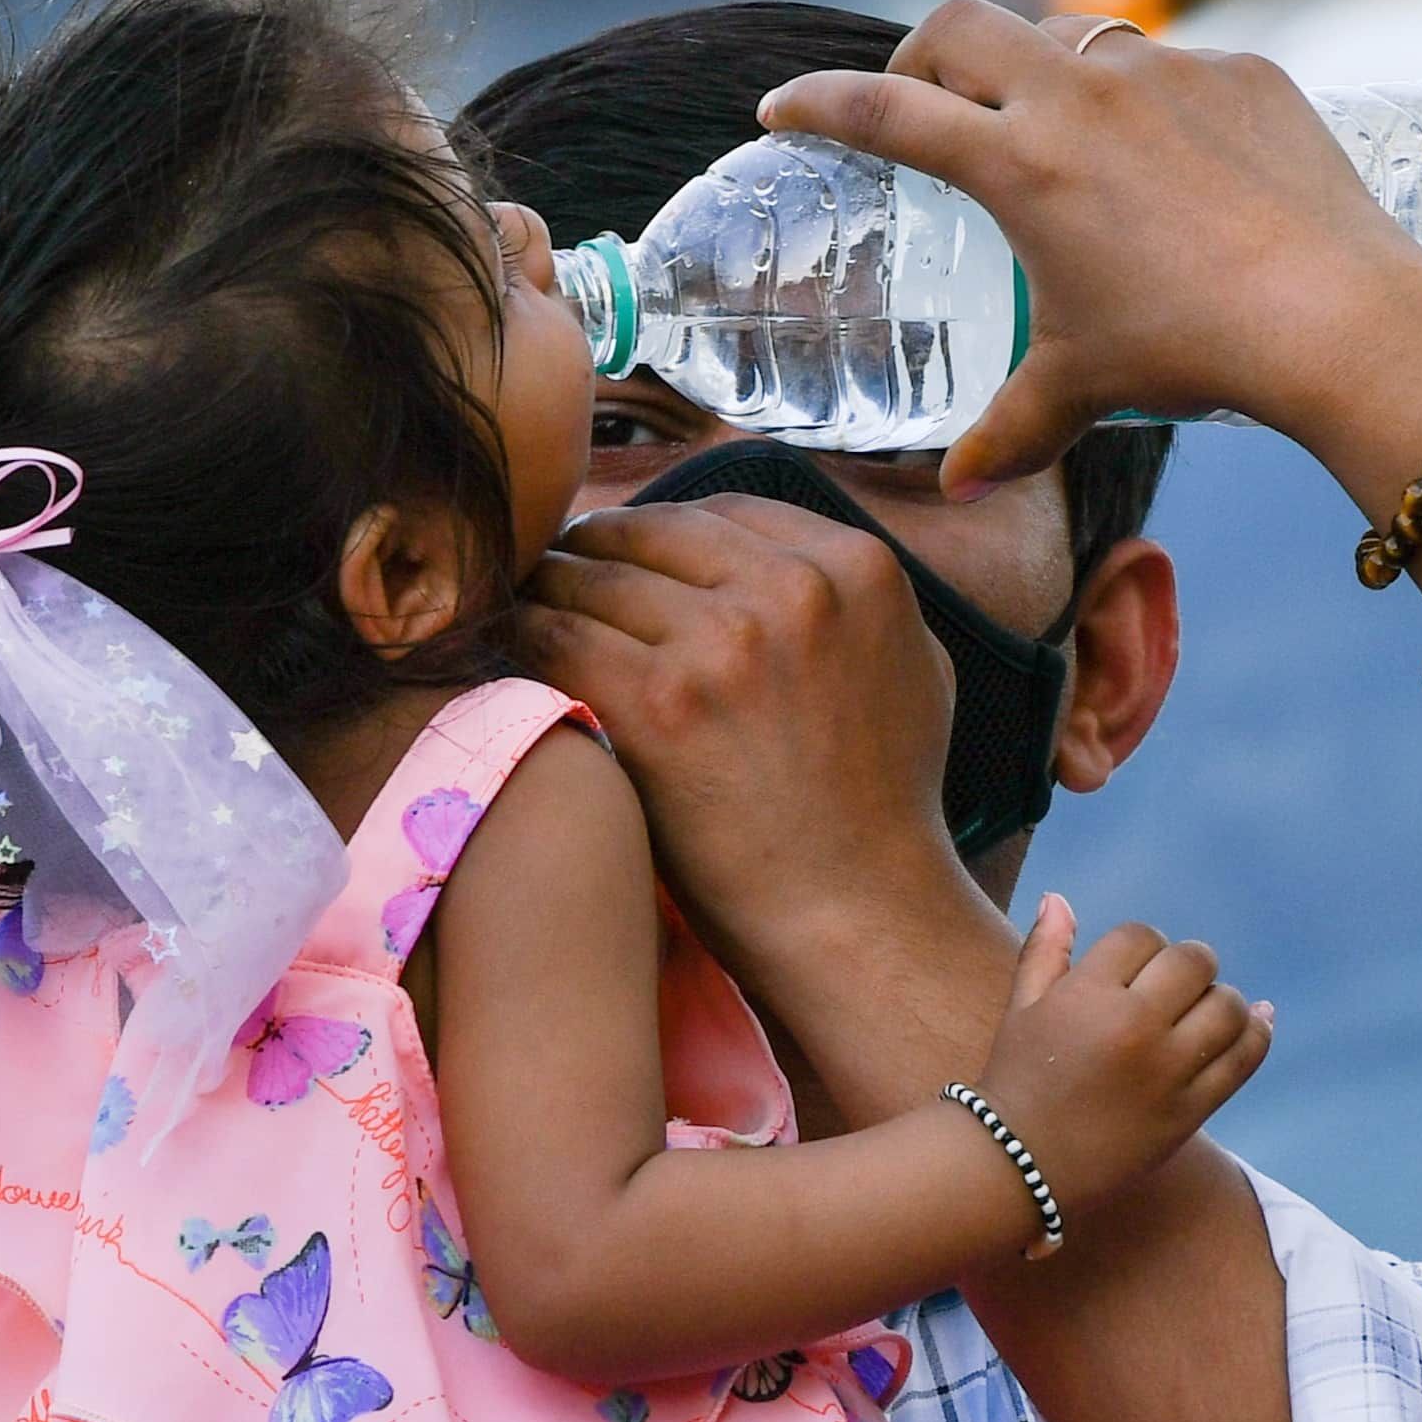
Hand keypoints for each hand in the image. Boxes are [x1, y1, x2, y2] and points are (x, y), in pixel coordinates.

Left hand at [521, 492, 969, 1002]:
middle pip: (647, 533)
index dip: (663, 533)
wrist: (856, 912)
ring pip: (589, 575)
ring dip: (547, 591)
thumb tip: (785, 553)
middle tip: (555, 578)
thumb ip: (852, 597)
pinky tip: (506, 651)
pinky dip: (519, 638)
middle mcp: (792, 588)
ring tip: (522, 613)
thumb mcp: (914, 665)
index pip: (722, 509)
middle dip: (594, 552)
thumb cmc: (887, 805)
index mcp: (855, 567)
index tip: (628, 559)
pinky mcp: (657, 702)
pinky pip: (553, 636)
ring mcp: (722, 643)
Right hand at [759, 0, 1421, 498]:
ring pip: (1072, 34)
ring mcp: (1167, 72)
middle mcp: (1082, 93)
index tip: (781, 108)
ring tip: (1053, 133)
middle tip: (920, 99)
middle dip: (922, 55)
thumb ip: (1012, 430)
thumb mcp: (1086, 389)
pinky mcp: (1244, 74)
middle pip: (962, 27)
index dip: (819, 104)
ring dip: (1040, 68)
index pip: (886, 111)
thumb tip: (959, 488)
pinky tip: (1175, 169)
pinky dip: (1148, 105)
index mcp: (1018, 162)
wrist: (1340, 318)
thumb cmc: (1196, 353)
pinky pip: (1174, 70)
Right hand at [972, 896, 1272, 1222]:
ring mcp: (1167, 1071)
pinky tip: (1256, 1020)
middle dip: (1187, 967)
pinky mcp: (1191, 1109)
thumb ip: (1045, 950)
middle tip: (1174, 987)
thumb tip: (1060, 897)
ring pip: (1227, 1006)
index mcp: (1088, 996)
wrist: (1019, 1166)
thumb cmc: (1017, 1080)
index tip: (1133, 970)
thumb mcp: (1021, 1008)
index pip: (1141, 936)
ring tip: (1201, 1012)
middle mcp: (1133, 1028)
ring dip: (1221, 999)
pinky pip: (1244, 1058)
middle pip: (1193, 963)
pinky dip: (1257, 1032)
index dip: (1141, 947)